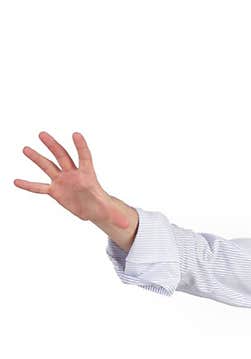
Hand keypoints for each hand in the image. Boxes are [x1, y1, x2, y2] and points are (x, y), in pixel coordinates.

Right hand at [12, 130, 131, 228]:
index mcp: (87, 175)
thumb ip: (116, 216)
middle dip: (53, 146)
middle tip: (43, 134)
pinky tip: (16, 182)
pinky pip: (40, 187)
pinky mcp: (55, 191)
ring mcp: (62, 181)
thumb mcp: (109, 212)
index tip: (77, 135)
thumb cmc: (101, 206)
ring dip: (37, 158)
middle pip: (62, 156)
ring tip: (26, 149)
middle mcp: (72, 174)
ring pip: (48, 166)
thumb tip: (127, 224)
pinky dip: (29, 185)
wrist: (92, 208)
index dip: (81, 147)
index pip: (85, 157)